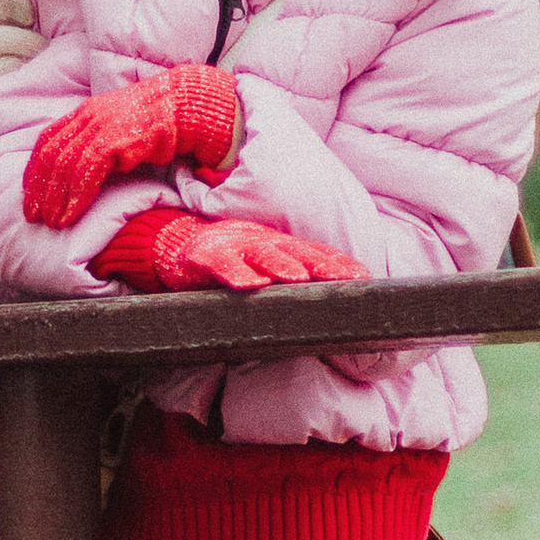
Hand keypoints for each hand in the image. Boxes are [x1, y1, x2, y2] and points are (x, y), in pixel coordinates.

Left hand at [23, 65, 240, 229]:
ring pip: (65, 166)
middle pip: (51, 155)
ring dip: (55, 198)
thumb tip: (87, 170)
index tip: (30, 194)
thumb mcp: (122, 129)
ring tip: (52, 223)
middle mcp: (89, 117)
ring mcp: (102, 127)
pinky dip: (75, 197)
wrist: (190, 107)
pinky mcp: (118, 140)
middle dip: (38, 188)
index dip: (35, 169)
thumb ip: (101, 143)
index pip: (49, 140)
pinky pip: (87, 172)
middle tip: (33, 216)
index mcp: (87, 112)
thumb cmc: (160, 123)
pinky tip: (70, 216)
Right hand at [89, 209, 366, 292]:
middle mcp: (261, 243)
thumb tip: (326, 296)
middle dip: (321, 265)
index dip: (339, 265)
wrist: (173, 243)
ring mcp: (233, 247)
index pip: (315, 254)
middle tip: (344, 279)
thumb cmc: (225, 258)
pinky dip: (235, 273)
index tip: (365, 278)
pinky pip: (221, 265)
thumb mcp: (261, 265)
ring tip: (297, 277)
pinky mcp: (204, 256)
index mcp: (278, 247)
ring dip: (280, 266)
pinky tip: (247, 285)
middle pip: (297, 252)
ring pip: (261, 255)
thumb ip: (288, 276)